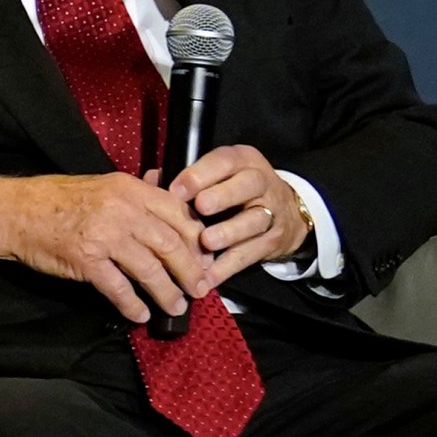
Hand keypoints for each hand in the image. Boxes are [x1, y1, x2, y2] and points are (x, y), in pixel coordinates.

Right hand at [0, 171, 214, 324]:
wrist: (15, 212)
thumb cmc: (57, 199)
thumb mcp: (103, 186)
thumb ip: (137, 196)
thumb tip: (172, 205)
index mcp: (129, 189)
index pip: (178, 214)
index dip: (197, 240)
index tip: (206, 258)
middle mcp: (122, 210)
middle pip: (171, 245)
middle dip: (191, 272)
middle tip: (200, 290)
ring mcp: (104, 236)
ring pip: (150, 270)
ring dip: (167, 293)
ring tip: (176, 307)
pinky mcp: (85, 260)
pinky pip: (119, 288)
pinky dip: (133, 304)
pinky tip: (140, 314)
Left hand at [166, 144, 308, 286]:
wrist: (286, 212)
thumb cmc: (234, 189)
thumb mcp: (218, 175)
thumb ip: (186, 177)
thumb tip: (150, 179)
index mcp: (242, 161)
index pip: (224, 160)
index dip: (200, 174)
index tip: (177, 190)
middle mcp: (261, 182)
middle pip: (247, 185)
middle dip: (222, 196)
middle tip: (200, 208)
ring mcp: (272, 212)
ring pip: (254, 220)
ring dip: (229, 232)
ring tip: (207, 242)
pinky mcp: (274, 241)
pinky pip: (251, 254)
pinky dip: (228, 267)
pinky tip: (208, 276)